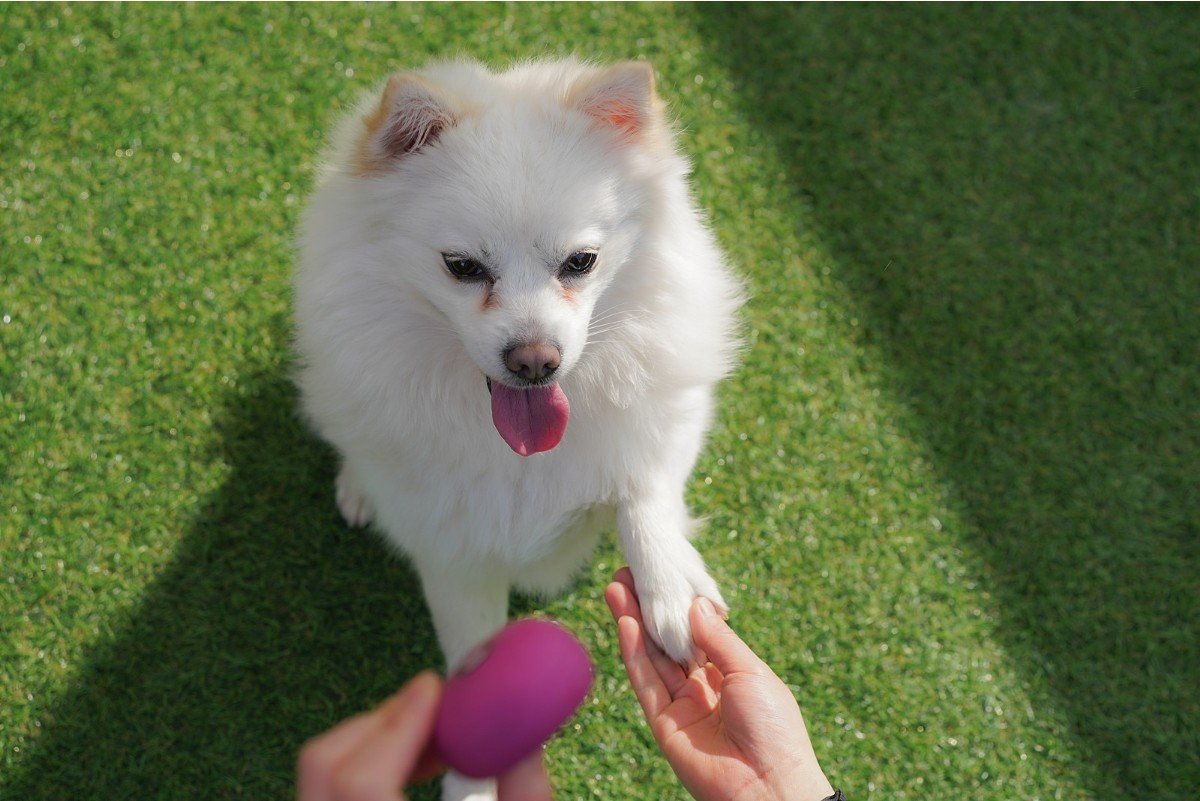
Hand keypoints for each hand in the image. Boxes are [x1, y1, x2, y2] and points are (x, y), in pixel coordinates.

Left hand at [297, 671, 554, 800]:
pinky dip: (363, 763)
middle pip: (325, 764)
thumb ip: (524, 798)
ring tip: (433, 743)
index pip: (361, 782)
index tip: (437, 687)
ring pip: (318, 771)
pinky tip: (410, 770)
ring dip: (375, 740)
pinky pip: (323, 786)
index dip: (399, 726)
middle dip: (383, 721)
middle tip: (436, 707)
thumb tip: (527, 735)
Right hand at [605, 569, 832, 800]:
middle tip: (630, 573)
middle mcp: (702, 687)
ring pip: (651, 657)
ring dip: (633, 622)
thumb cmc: (774, 728)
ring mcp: (681, 706)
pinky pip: (645, 683)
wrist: (771, 785)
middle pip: (668, 641)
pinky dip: (633, 652)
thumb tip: (694, 603)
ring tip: (618, 586)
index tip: (664, 575)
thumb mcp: (750, 670)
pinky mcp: (664, 725)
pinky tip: (624, 622)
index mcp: (729, 674)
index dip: (679, 605)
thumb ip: (718, 638)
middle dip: (649, 608)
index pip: (697, 632)